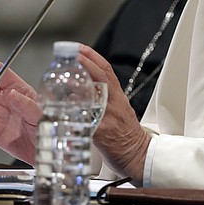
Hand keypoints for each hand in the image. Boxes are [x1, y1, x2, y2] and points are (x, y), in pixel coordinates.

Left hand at [78, 44, 150, 184]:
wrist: (140, 156)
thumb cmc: (127, 136)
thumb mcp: (119, 112)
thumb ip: (102, 101)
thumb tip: (78, 94)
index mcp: (118, 98)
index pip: (107, 71)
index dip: (93, 57)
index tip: (79, 48)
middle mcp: (115, 104)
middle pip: (102, 78)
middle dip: (86, 63)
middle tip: (71, 54)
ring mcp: (109, 117)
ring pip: (95, 95)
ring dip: (79, 85)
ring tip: (64, 77)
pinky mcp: (102, 133)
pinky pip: (88, 121)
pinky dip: (76, 115)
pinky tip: (65, 110)